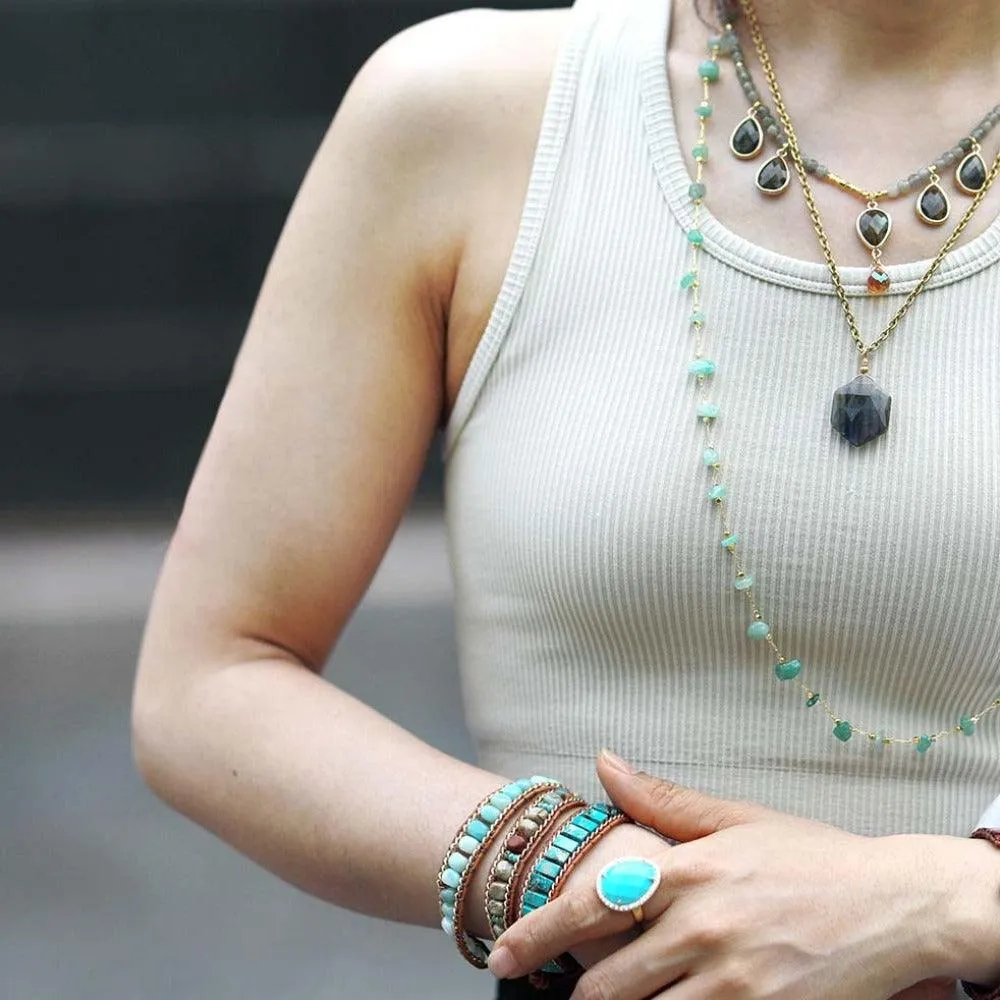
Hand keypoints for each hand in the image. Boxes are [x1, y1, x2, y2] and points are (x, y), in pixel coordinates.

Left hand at [490, 752, 950, 999]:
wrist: (895, 905)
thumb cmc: (812, 858)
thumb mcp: (737, 818)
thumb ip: (661, 799)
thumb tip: (603, 763)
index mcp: (687, 871)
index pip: (591, 906)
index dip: (536, 934)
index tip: (502, 956)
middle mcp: (701, 929)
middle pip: (606, 983)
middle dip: (576, 995)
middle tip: (565, 990)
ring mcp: (731, 982)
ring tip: (616, 999)